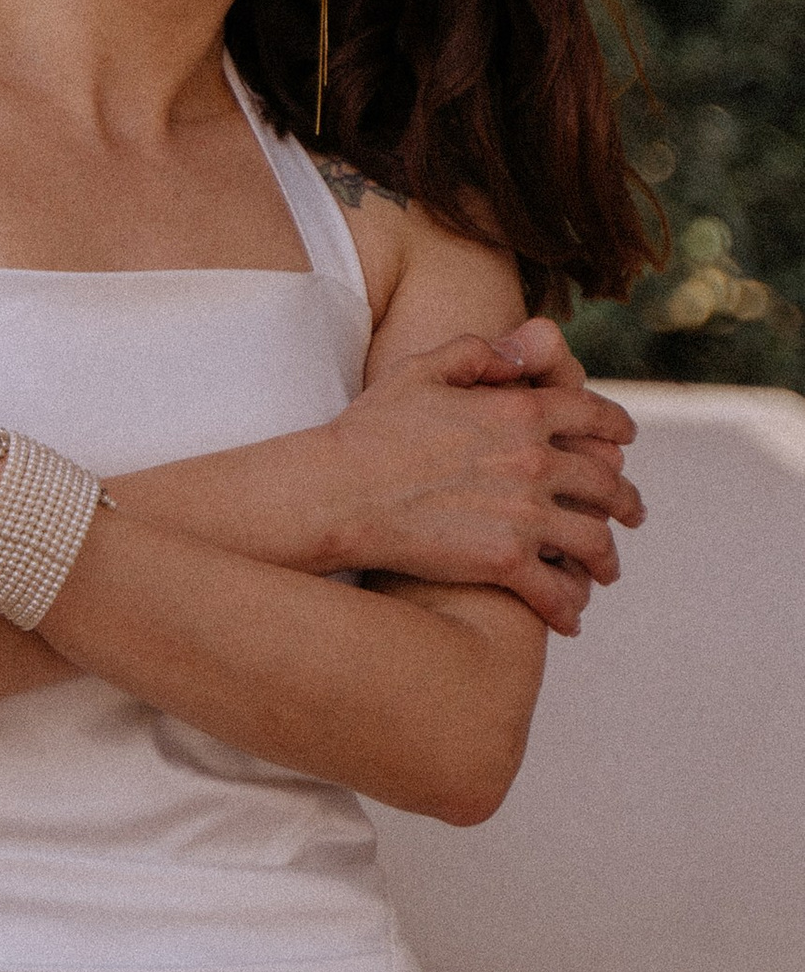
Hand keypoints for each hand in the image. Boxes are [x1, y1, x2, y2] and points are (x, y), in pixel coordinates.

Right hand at [329, 319, 643, 632]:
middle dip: (625, 500)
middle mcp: (533, 461)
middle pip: (605, 483)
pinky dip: (568, 606)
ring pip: (593, 541)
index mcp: (519, 410)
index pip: (592, 416)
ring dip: (607, 558)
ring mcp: (524, 515)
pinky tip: (569, 618)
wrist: (339, 492)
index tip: (625, 440)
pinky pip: (556, 589)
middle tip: (631, 513)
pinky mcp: (505, 562)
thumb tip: (521, 356)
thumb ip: (477, 354)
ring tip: (605, 570)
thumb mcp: (419, 370)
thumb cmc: (371, 429)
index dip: (617, 426)